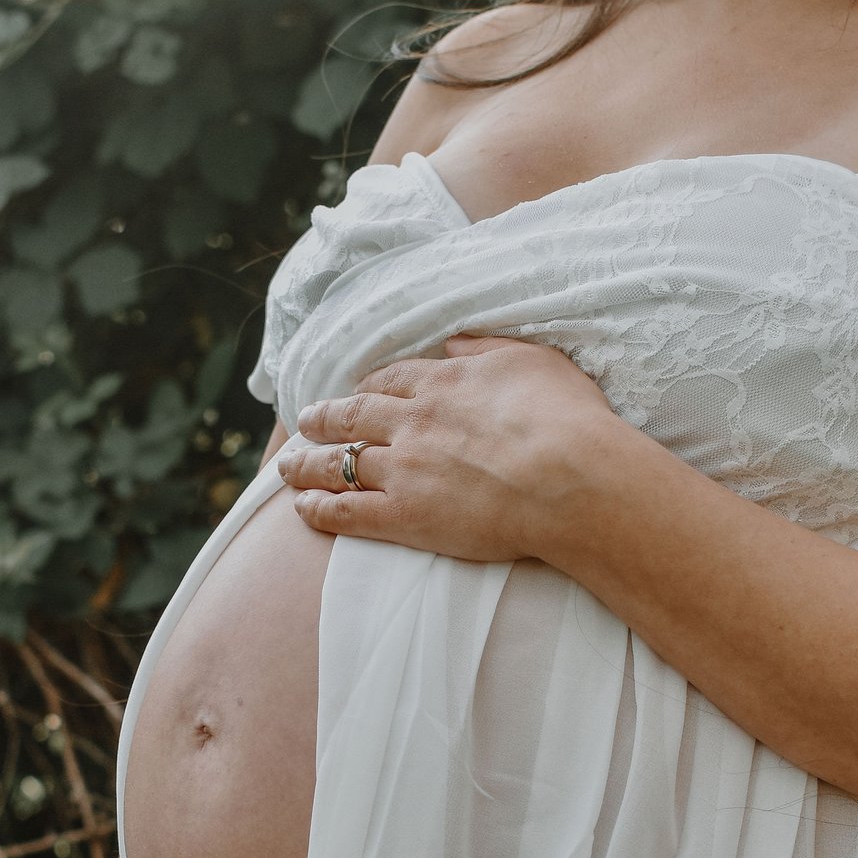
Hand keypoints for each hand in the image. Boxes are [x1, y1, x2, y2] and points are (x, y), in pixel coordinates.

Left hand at [279, 334, 631, 563]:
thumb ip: (486, 348)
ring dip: (308, 464)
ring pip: (341, 462)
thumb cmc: (567, 418)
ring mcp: (404, 469)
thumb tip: (454, 341)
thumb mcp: (531, 361)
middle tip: (303, 421)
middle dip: (324, 419)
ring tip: (287, 467)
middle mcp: (413, 422)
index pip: (390, 381)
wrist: (570, 478)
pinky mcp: (404, 516)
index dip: (367, 388)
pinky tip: (303, 508)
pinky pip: (349, 511)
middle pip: (353, 417)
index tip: (355, 392)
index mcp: (443, 383)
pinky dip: (321, 508)